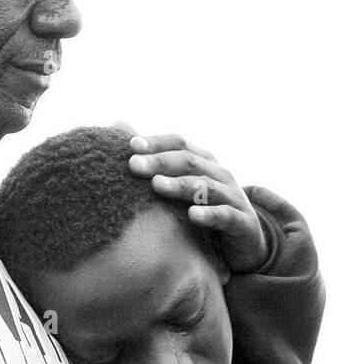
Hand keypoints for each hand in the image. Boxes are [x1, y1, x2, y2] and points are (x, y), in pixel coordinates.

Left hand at [124, 130, 267, 273]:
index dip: (156, 142)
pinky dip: (209, 214)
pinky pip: (225, 216)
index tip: (131, 145)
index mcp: (202, 161)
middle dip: (160, 162)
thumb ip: (151, 158)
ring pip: (205, 187)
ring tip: (157, 185)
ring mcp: (232, 196)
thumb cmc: (204, 206)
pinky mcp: (242, 222)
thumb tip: (117, 123)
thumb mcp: (180, 182)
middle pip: (189, 161)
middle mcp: (218, 174)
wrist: (246, 240)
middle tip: (134, 165)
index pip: (179, 143)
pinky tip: (192, 215)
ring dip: (180, 185)